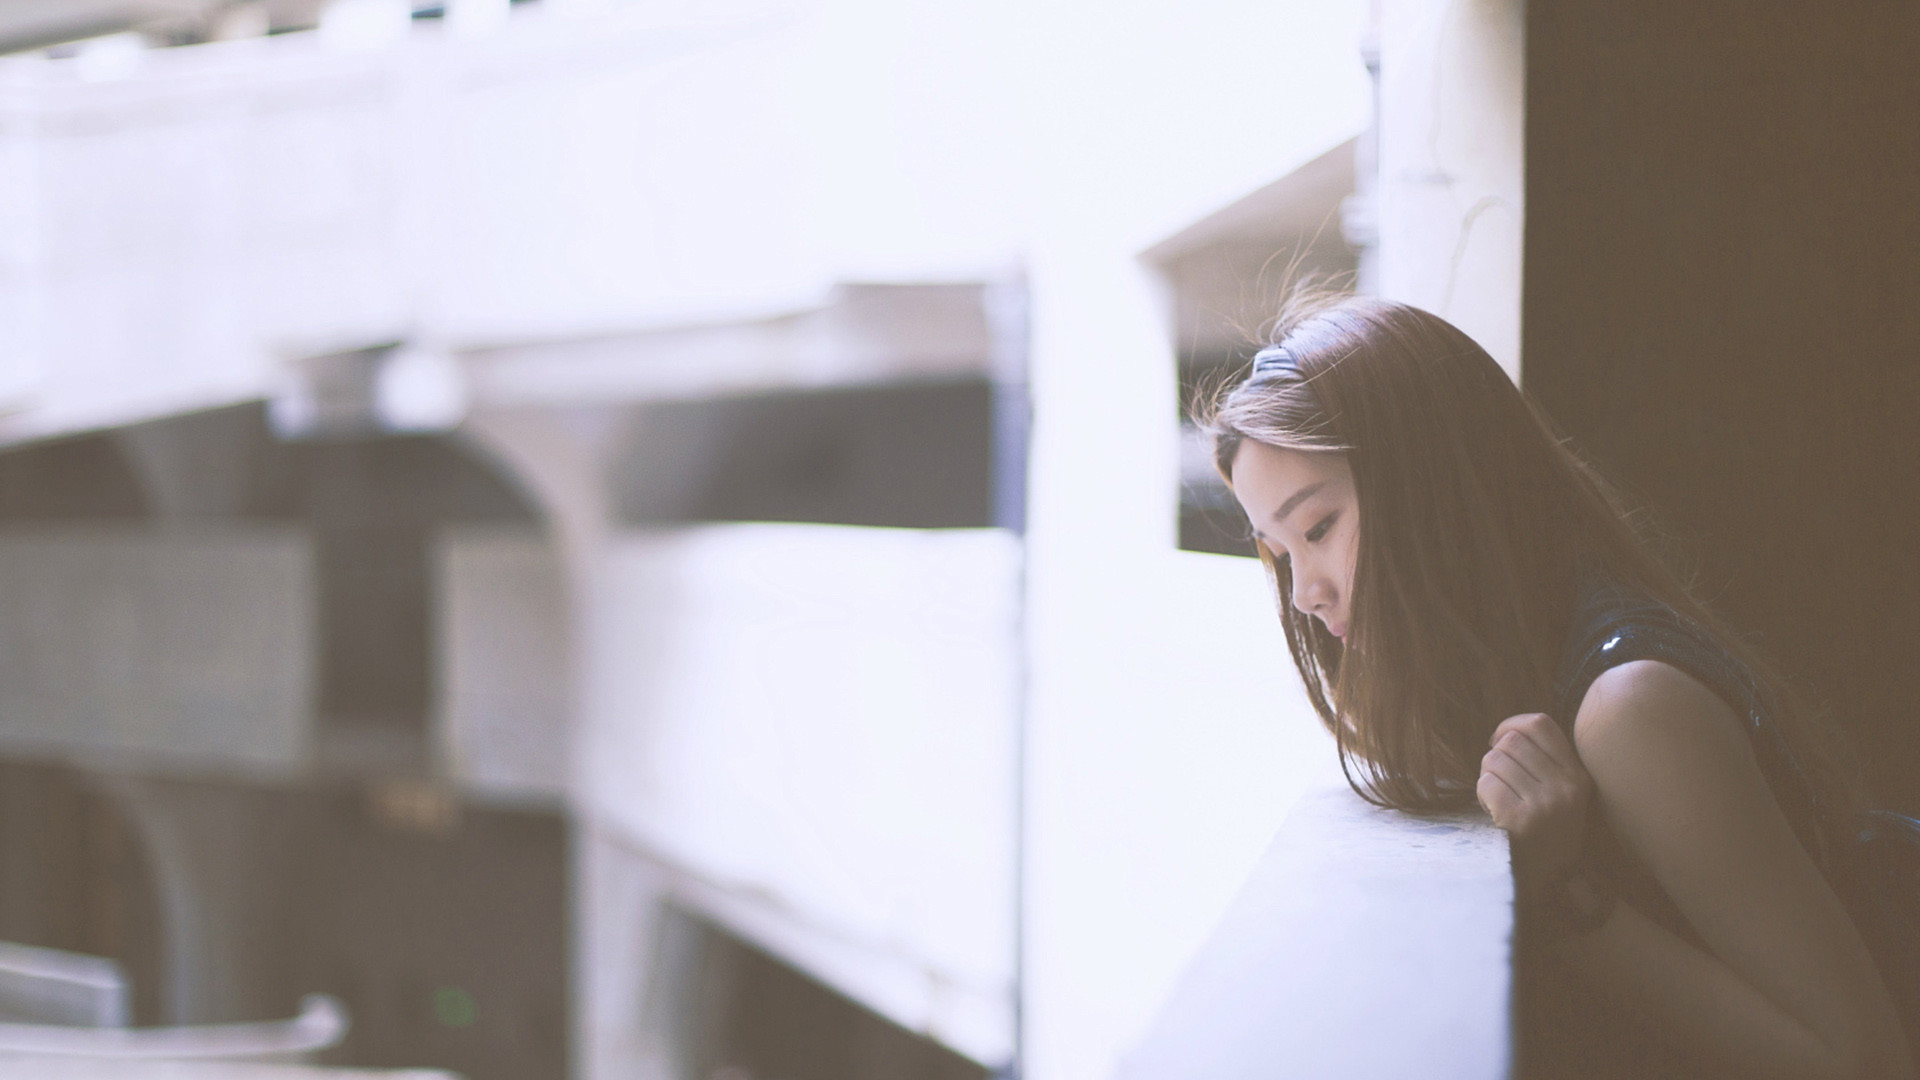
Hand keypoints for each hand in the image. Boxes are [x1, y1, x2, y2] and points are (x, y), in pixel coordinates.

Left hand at [1477, 712, 1593, 901]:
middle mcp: (1566, 787)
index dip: (1511, 725)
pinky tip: (1493, 813)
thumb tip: (1505, 733)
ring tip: (1498, 801)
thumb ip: (1544, 764)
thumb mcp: (1560, 797)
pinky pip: (1486, 783)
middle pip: (1510, 741)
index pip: (1540, 724)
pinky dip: (1482, 794)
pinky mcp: (1521, 819)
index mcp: (1578, 777)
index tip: (1498, 740)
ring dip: (1486, 778)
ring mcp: (1546, 803)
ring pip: (1494, 760)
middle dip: (1494, 758)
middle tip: (1498, 783)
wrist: (1542, 885)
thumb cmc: (1542, 834)